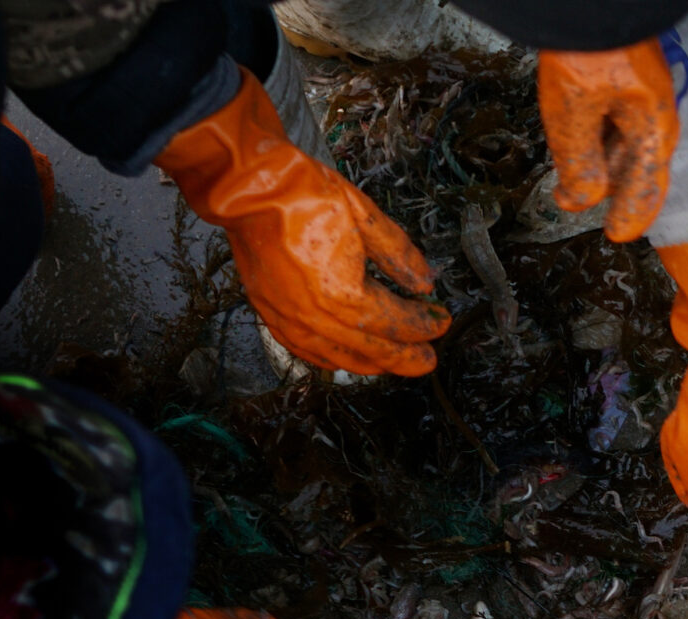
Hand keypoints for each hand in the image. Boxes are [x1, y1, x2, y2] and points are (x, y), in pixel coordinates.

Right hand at [156, 69, 449, 375]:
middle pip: (371, 351)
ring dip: (371, 364)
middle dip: (404, 357)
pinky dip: (333, 359)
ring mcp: (289, 321)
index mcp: (340, 294)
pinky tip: (348, 356)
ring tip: (394, 361)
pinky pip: (307, 352)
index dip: (422, 325)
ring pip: (339, 359)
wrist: (247, 186)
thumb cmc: (303, 194)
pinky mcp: (271, 316)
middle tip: (427, 359)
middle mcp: (314, 318)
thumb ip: (398, 253)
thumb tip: (425, 282)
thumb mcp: (364, 215)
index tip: (440, 320)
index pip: (393, 323)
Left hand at [539, 42, 678, 243]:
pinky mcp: (631, 74)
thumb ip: (579, 163)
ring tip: (570, 171)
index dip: (630, 217)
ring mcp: (646, 92)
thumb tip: (581, 201)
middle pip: (636, 167)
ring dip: (599, 161)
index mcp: (652, 130)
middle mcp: (657, 114)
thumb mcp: (572, 114)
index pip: (646, 190)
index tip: (615, 235)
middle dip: (607, 189)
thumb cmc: (586, 44)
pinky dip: (598, 134)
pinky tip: (579, 133)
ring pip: (625, 141)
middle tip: (574, 200)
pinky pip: (619, 116)